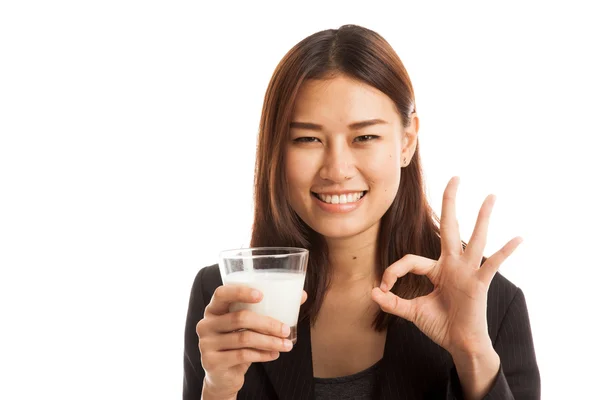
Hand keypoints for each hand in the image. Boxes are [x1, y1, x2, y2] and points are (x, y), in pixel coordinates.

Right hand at [197, 285, 306, 398]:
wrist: (222, 376)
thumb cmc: (238, 343)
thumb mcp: (249, 326)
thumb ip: (268, 310)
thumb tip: (301, 295)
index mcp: (214, 309)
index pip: (222, 293)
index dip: (240, 292)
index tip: (261, 295)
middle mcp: (206, 323)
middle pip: (240, 317)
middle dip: (267, 323)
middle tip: (286, 329)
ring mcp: (206, 343)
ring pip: (244, 338)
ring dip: (269, 341)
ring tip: (286, 345)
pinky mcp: (212, 361)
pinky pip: (242, 355)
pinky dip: (262, 355)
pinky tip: (274, 354)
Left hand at [371, 177, 521, 356]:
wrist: (460, 345)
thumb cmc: (441, 326)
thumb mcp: (412, 311)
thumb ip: (392, 302)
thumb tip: (372, 293)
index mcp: (437, 269)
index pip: (411, 260)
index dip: (393, 271)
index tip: (383, 288)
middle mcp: (453, 265)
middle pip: (450, 228)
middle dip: (450, 203)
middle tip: (455, 178)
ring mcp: (467, 272)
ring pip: (475, 239)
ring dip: (482, 217)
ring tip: (491, 196)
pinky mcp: (479, 283)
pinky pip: (492, 265)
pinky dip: (505, 252)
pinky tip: (518, 238)